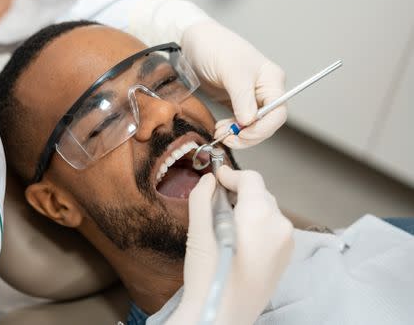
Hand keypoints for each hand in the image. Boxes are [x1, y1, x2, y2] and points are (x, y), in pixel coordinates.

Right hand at [166, 168, 293, 324]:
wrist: (222, 316)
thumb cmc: (210, 277)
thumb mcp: (198, 233)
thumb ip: (201, 199)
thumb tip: (208, 181)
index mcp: (260, 215)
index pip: (251, 179)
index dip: (231, 174)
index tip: (215, 177)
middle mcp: (280, 226)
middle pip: (260, 194)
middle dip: (239, 192)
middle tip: (214, 199)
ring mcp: (286, 244)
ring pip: (267, 211)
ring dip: (247, 208)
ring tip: (224, 222)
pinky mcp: (284, 258)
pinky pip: (271, 229)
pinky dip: (256, 225)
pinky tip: (237, 239)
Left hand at [181, 18, 286, 148]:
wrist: (195, 41)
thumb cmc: (216, 47)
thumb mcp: (231, 71)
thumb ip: (242, 97)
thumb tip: (250, 121)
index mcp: (271, 80)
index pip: (278, 112)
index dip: (263, 128)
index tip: (242, 133)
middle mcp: (264, 90)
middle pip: (267, 123)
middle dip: (248, 134)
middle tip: (228, 138)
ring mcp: (250, 97)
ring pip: (253, 126)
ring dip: (238, 135)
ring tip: (221, 133)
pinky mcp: (236, 102)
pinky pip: (240, 123)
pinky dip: (232, 130)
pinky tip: (221, 129)